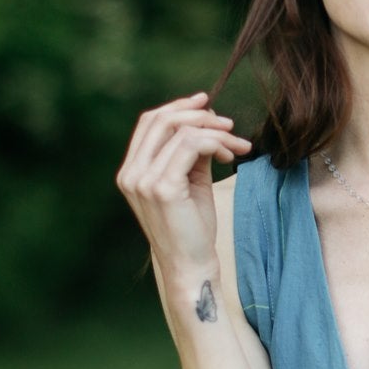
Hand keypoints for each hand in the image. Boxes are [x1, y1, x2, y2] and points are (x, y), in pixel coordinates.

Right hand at [116, 93, 252, 281]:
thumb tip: (207, 120)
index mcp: (131, 171)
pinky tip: (230, 156)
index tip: (206, 102)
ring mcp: (143, 180)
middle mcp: (131, 174)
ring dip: (217, 132)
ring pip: (182, 130)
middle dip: (199, 115)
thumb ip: (192, 152)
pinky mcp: (163, 187)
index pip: (150, 122)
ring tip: (237, 146)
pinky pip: (193, 145)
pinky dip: (217, 143)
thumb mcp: (190, 182)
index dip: (178, 106)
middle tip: (229, 125)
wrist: (191, 265)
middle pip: (162, 119)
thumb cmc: (192, 228)